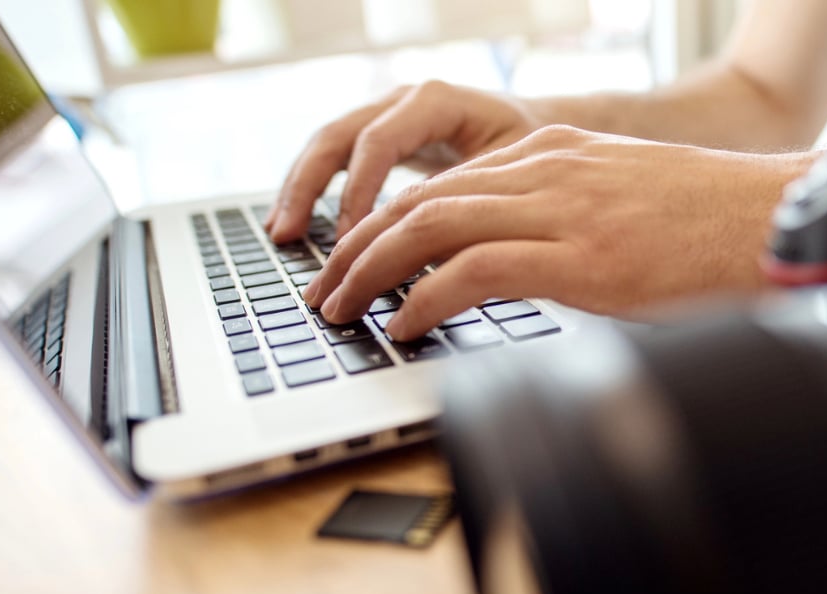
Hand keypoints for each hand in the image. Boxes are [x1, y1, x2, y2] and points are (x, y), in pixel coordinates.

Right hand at [264, 80, 548, 242]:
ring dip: (301, 190)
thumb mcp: (510, 174)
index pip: (379, 141)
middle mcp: (404, 101)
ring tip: (281, 235)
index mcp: (436, 101)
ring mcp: (389, 116)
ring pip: (328, 146)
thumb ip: (469, 203)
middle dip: (308, 188)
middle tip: (287, 236)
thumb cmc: (535, 152)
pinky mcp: (384, 138)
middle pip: (338, 136)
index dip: (358, 191)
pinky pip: (338, 160)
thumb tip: (434, 258)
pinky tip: (297, 226)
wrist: (544, 130)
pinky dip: (315, 191)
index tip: (349, 240)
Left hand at [300, 125, 818, 338]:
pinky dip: (423, 298)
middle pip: (420, 200)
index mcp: (558, 152)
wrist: (786, 220)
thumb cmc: (720, 227)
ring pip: (430, 227)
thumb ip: (574, 220)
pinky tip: (402, 325)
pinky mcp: (582, 257)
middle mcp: (548, 169)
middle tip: (323, 289)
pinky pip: (472, 270)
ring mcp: (563, 209)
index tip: (353, 259)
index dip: (384, 223)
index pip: (443, 182)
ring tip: (341, 310)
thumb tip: (534, 267)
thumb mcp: (631, 205)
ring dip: (371, 272)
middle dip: (356, 246)